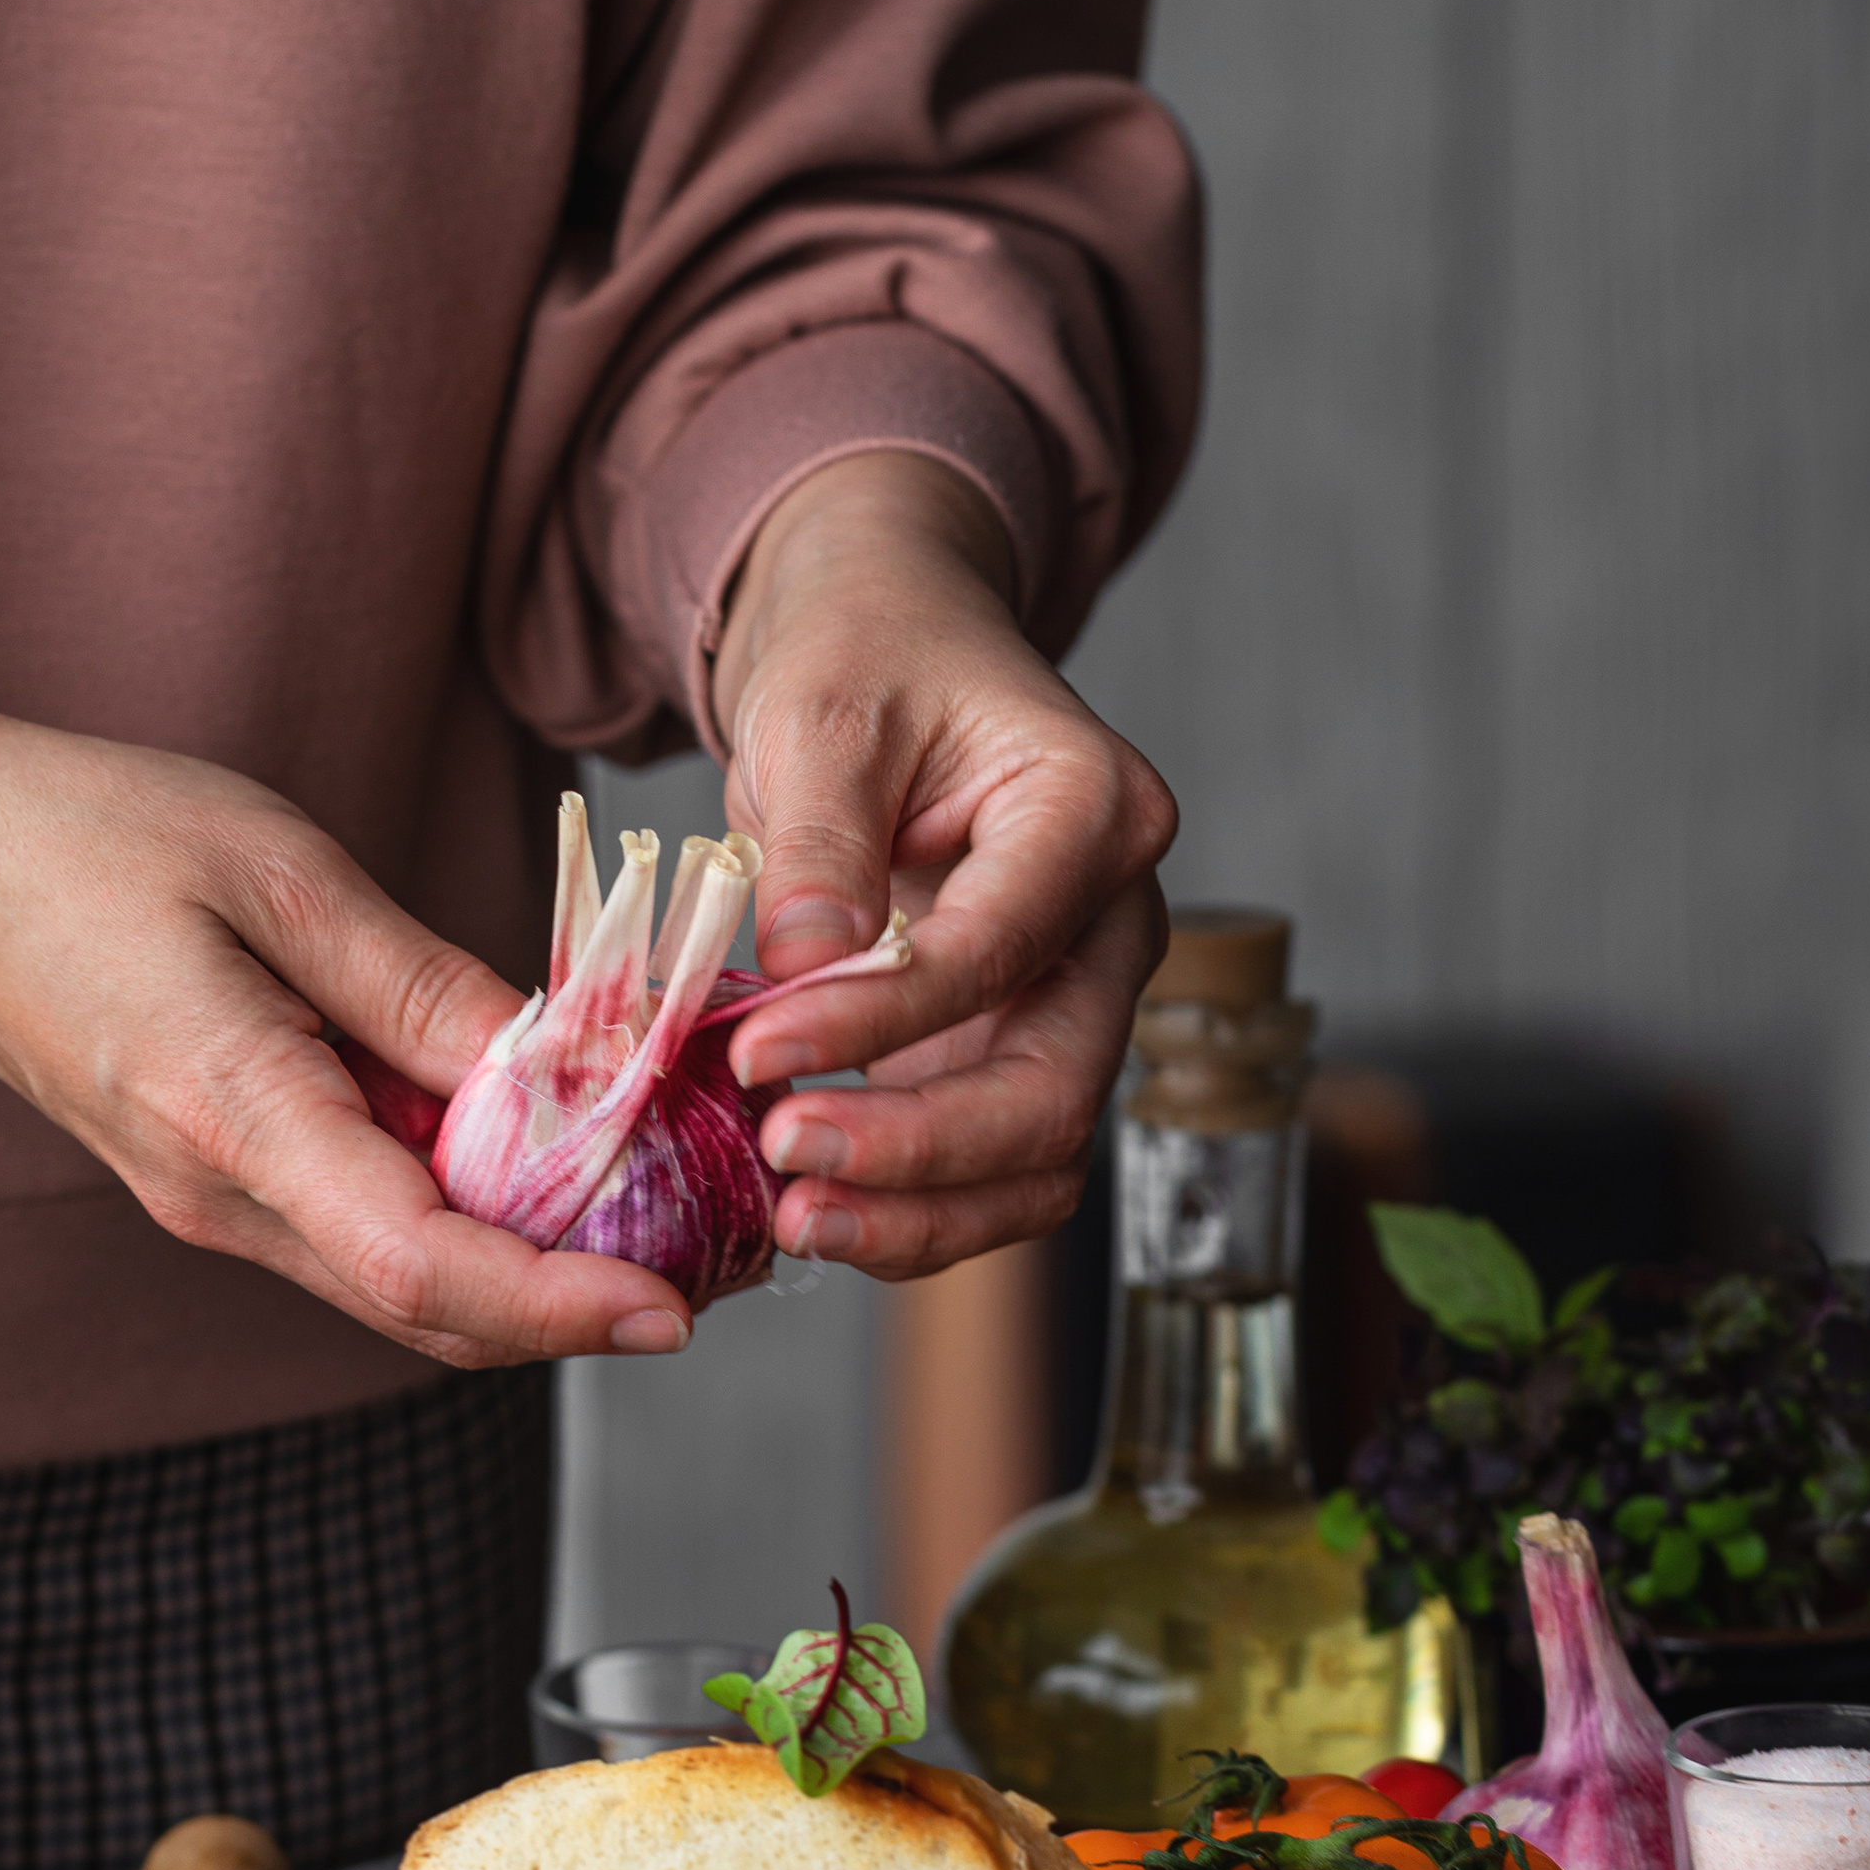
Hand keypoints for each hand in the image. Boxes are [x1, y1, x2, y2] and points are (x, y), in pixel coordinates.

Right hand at [0, 664, 695, 1364]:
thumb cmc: (87, 835)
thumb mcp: (279, 874)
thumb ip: (421, 988)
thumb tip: (567, 1070)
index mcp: (235, 1118)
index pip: (421, 1266)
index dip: (558, 1305)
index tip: (672, 1305)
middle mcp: (222, 1198)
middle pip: (431, 1311)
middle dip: (578, 1309)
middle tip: (714, 1260)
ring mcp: (213, 1204)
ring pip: (403, 1289)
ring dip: (530, 1280)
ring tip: (659, 1220)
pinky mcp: (216, 1183)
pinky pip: (363, 1238)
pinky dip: (466, 1231)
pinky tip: (543, 1172)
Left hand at [712, 451, 1176, 1276]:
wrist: (883, 650)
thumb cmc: (865, 656)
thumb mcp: (821, 713)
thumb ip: (821, 840)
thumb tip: (808, 965)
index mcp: (1093, 815)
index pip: (999, 952)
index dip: (879, 1020)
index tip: (758, 1052)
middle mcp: (1112, 923)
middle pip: (1054, 1088)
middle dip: (921, 1151)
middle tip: (786, 1161)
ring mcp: (1073, 997)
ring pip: (1038, 1157)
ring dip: (924, 1213)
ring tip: (793, 1219)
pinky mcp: (1012, 1049)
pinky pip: (989, 1166)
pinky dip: (910, 1207)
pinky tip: (813, 1211)